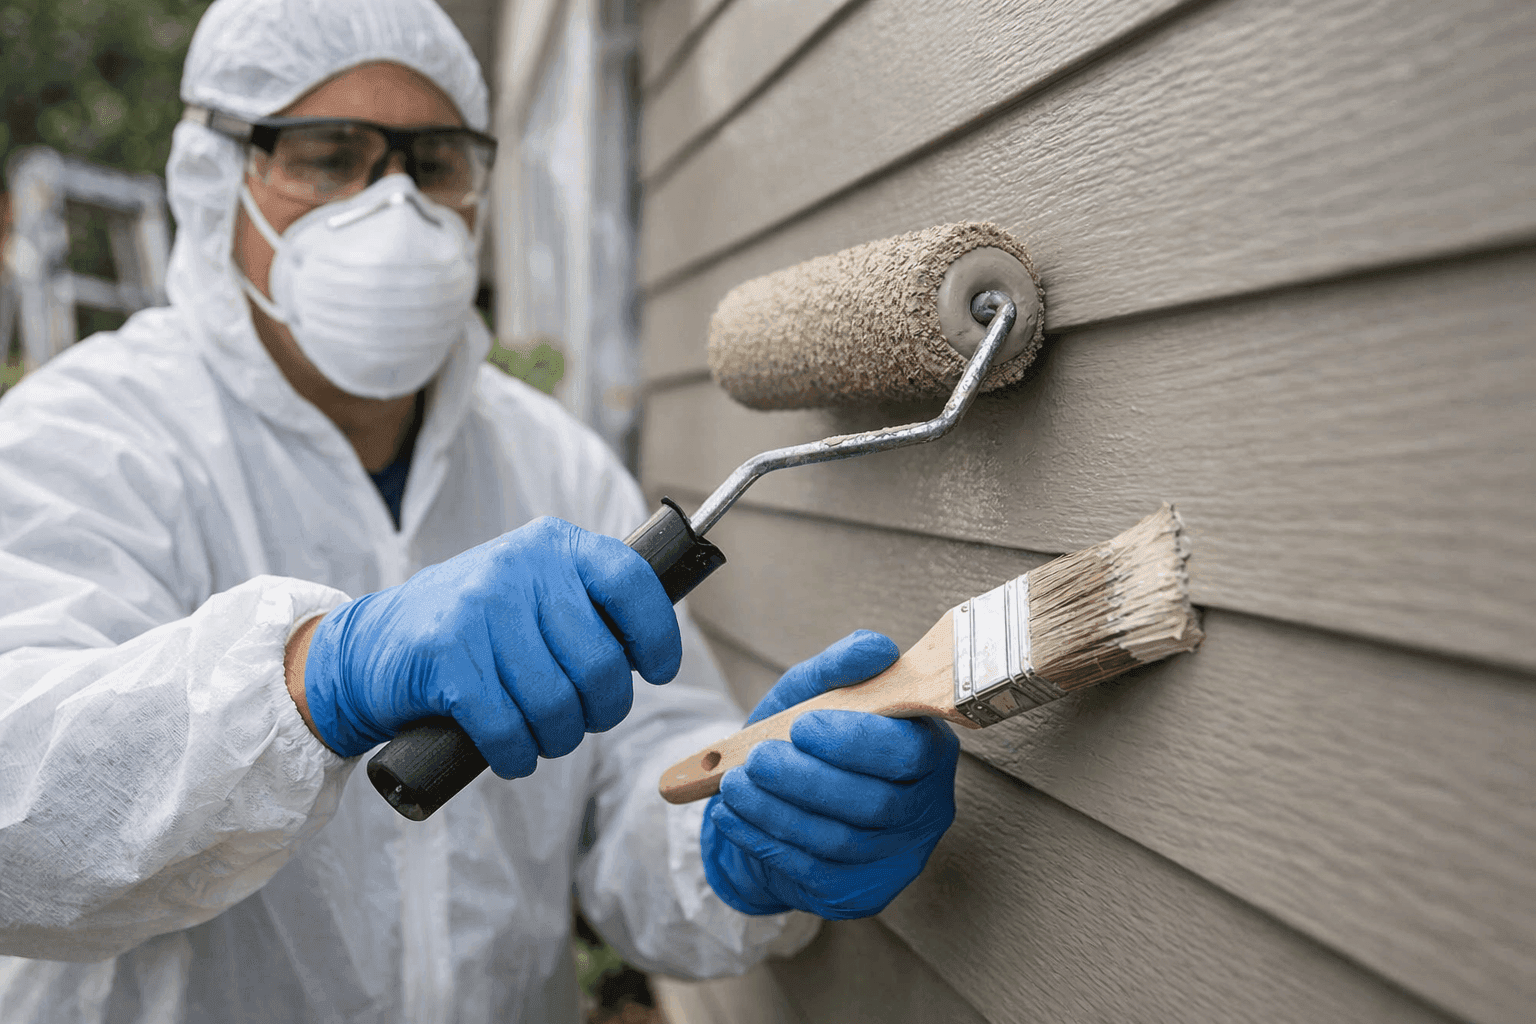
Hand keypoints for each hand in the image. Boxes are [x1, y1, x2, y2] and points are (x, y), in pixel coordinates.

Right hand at [301, 517, 680, 776]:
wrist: (367, 648)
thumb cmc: (467, 631)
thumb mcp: (527, 592)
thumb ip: (583, 605)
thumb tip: (648, 650)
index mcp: (551, 545)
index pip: (632, 582)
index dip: (657, 636)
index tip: (657, 671)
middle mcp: (518, 567)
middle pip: (601, 662)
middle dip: (601, 710)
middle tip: (581, 719)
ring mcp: (480, 609)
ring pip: (556, 702)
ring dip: (556, 739)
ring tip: (541, 738)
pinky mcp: (446, 656)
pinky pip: (508, 727)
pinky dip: (516, 754)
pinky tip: (511, 753)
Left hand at [700, 630, 958, 918]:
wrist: (784, 799)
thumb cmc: (811, 738)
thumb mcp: (817, 691)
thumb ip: (842, 665)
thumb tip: (875, 650)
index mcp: (928, 748)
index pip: (909, 751)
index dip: (856, 741)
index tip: (803, 725)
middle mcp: (926, 808)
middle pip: (875, 804)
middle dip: (807, 780)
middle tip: (759, 759)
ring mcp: (898, 857)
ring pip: (839, 841)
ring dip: (776, 810)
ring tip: (734, 784)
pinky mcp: (863, 893)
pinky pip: (812, 872)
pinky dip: (764, 840)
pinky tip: (733, 814)